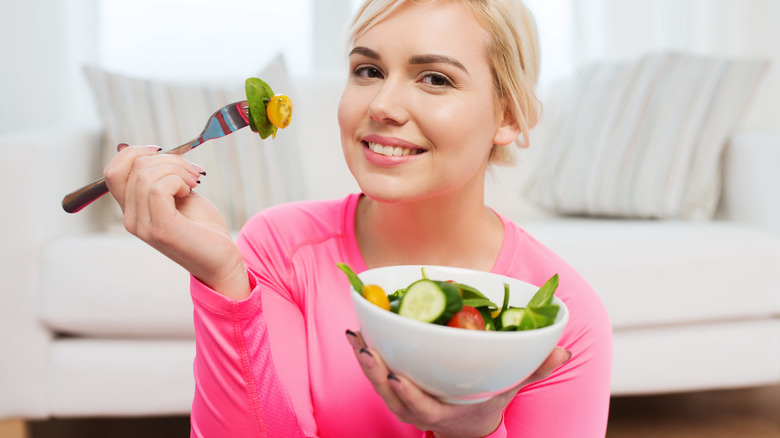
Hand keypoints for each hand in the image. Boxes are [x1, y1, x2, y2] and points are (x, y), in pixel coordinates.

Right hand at [103, 144, 249, 298]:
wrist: (221, 259)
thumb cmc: (202, 227)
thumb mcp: (177, 195)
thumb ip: (159, 177)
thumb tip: (140, 149)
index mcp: (132, 210)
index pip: (112, 171)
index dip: (135, 153)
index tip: (163, 152)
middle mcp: (131, 219)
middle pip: (135, 167)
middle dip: (169, 158)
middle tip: (193, 172)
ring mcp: (143, 226)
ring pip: (146, 174)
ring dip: (177, 168)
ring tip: (194, 182)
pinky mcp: (161, 230)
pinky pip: (159, 188)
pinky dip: (178, 180)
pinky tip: (191, 191)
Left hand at [346, 330, 569, 437]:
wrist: (464, 425)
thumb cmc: (485, 403)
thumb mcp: (509, 391)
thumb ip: (532, 370)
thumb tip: (562, 350)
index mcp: (443, 413)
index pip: (421, 407)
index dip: (407, 395)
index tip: (394, 378)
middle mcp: (417, 409)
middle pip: (389, 395)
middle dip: (375, 372)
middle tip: (367, 349)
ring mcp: (402, 398)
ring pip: (376, 382)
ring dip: (365, 359)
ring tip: (356, 335)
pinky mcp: (392, 384)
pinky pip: (374, 370)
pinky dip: (364, 351)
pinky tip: (356, 330)